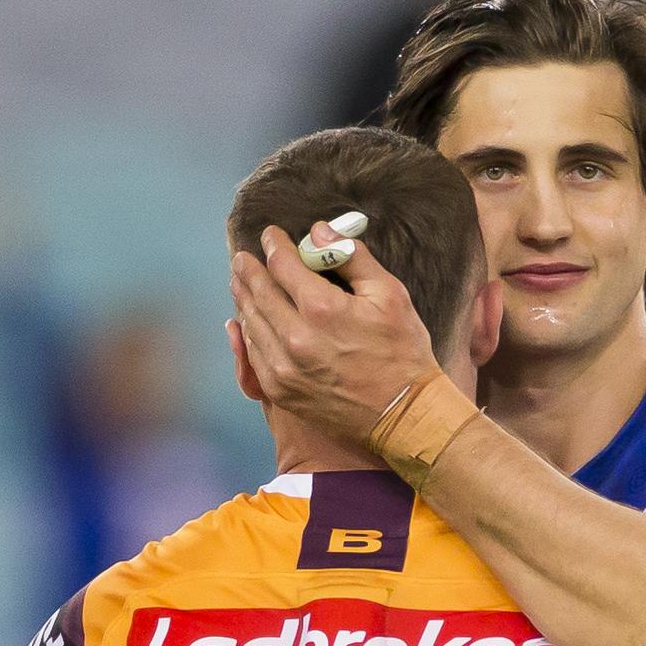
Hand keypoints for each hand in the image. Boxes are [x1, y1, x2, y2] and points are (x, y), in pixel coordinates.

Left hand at [228, 222, 437, 441]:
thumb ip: (352, 258)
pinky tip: (248, 322)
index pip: (282, 265)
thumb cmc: (403, 352)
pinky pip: (253, 355)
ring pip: (250, 323)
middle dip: (249, 271)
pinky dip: (247, 333)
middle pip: (258, 292)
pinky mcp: (281, 391)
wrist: (404, 414)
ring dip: (244, 299)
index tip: (270, 235)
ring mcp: (284, 367)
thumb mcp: (390, 295)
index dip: (274, 245)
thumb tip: (321, 232)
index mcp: (322, 308)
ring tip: (240, 284)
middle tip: (243, 258)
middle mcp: (295, 337)